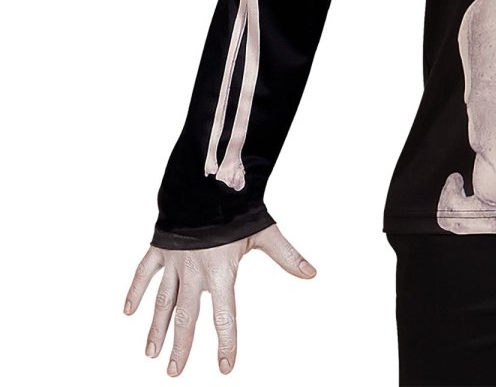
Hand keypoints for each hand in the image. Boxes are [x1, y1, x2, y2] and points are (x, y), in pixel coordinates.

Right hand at [123, 223, 315, 375]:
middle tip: (175, 372)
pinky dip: (135, 290)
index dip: (227, 342)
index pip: (224, 316)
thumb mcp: (265, 232)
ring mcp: (175, 261)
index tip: (226, 367)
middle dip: (182, 346)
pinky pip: (144, 273)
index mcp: (221, 271)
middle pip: (187, 316)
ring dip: (156, 328)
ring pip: (163, 301)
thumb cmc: (239, 207)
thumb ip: (287, 256)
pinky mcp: (161, 248)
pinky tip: (128, 311)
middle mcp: (195, 271)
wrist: (208, 182)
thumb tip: (312, 273)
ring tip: (151, 353)